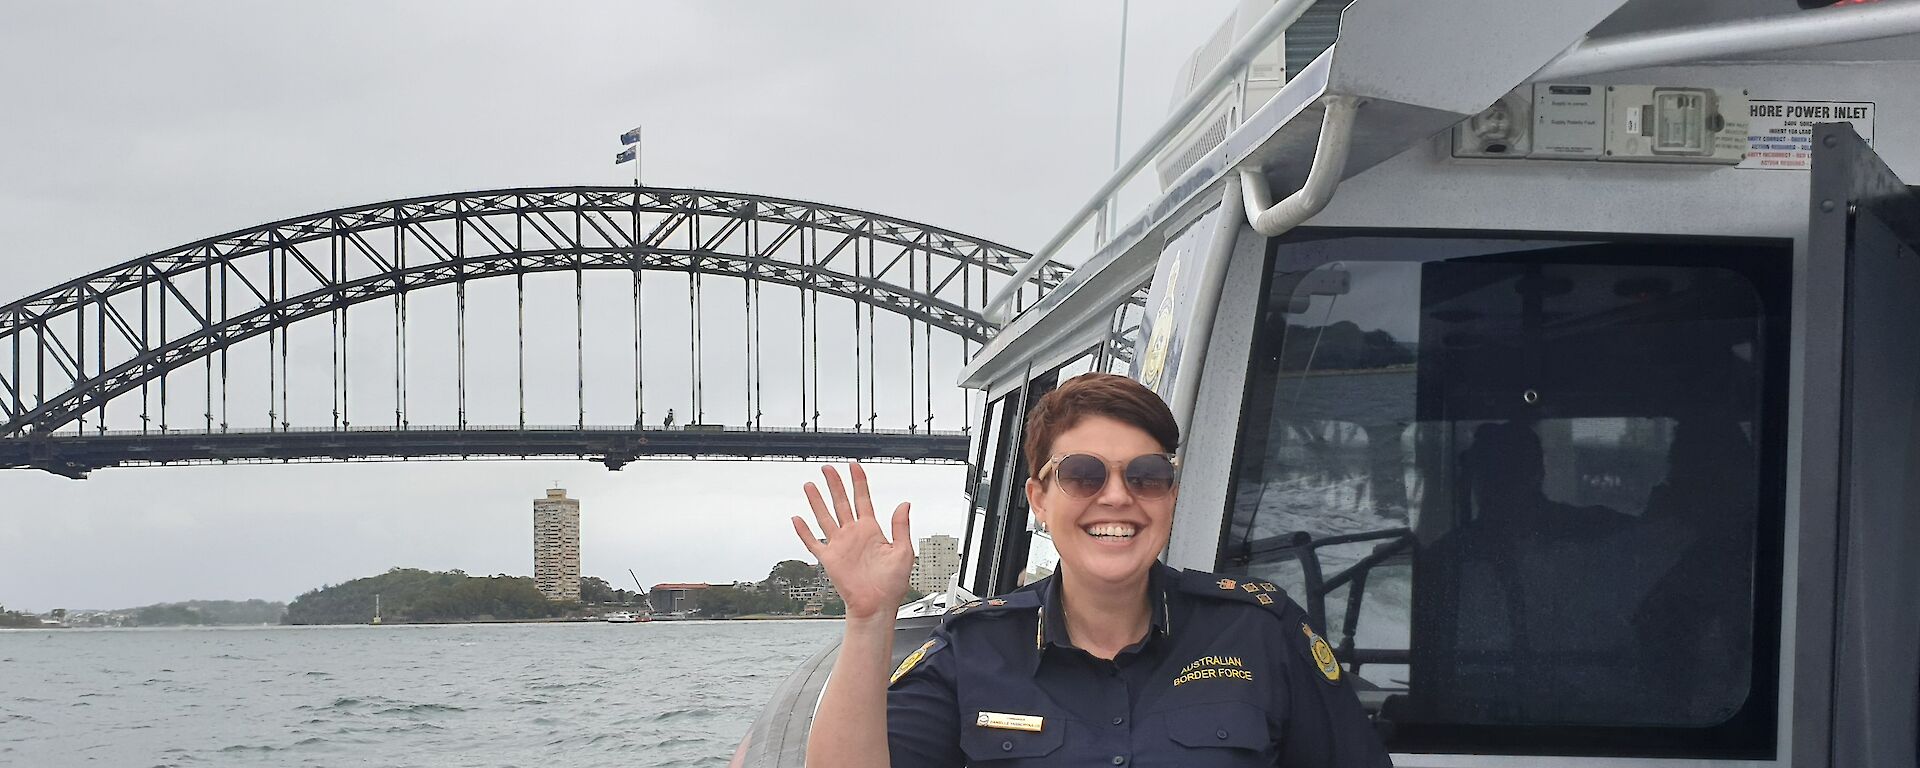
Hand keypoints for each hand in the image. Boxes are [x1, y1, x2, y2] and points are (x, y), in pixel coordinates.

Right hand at [791, 462, 913, 620]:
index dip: (858, 482)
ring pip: (825, 517)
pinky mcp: (829, 559)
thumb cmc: (892, 584)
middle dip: (835, 484)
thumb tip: (904, 504)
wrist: (877, 606)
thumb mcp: (903, 552)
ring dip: (817, 501)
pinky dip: (804, 531)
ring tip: (810, 485)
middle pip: (841, 502)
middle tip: (828, 468)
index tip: (854, 466)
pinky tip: (797, 519)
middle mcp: (854, 534)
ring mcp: (840, 545)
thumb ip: (901, 527)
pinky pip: (813, 542)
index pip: (863, 499)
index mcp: (872, 530)